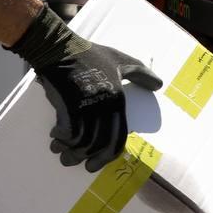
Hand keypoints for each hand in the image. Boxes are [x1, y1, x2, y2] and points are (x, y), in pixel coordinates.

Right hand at [10, 5, 161, 170]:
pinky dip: (60, 139)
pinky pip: (66, 131)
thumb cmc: (89, 54)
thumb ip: (140, 72)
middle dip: (88, 158)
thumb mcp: (119, 59)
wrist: (59, 48)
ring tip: (62, 154)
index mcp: (117, 100)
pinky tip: (54, 138)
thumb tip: (158, 85)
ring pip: (81, 140)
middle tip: (79, 164)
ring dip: (71, 151)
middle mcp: (103, 107)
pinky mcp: (67, 105)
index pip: (117, 137)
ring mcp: (85, 106)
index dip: (107, 156)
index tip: (95, 164)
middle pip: (98, 144)